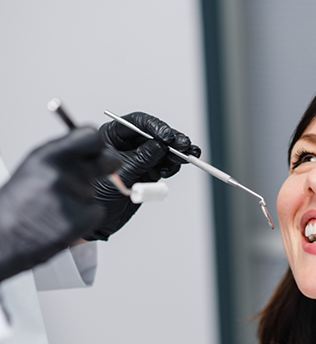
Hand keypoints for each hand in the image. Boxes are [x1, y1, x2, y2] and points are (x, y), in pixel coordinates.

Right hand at [0, 127, 119, 281]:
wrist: (2, 239)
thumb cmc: (16, 204)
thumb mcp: (34, 167)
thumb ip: (63, 154)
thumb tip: (92, 145)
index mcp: (48, 157)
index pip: (91, 137)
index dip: (98, 143)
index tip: (98, 148)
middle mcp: (61, 174)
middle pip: (108, 161)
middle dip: (109, 165)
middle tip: (105, 169)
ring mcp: (72, 198)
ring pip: (95, 190)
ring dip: (83, 198)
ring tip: (57, 207)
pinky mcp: (80, 220)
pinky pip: (96, 212)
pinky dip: (85, 217)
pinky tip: (64, 220)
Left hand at [82, 112, 200, 240]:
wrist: (102, 220)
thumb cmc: (100, 195)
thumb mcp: (121, 175)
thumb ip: (140, 159)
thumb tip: (159, 146)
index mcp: (112, 136)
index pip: (136, 123)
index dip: (154, 127)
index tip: (167, 137)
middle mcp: (127, 144)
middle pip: (154, 135)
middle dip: (171, 140)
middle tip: (184, 146)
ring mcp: (139, 157)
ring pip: (163, 149)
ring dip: (175, 153)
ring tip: (186, 157)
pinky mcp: (149, 170)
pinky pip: (165, 163)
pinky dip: (173, 165)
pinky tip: (174, 167)